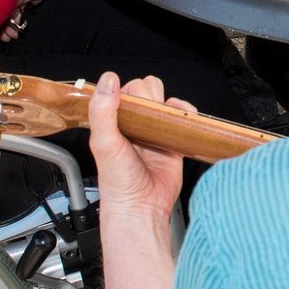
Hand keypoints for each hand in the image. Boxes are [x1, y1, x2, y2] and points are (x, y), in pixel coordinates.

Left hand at [90, 73, 190, 227]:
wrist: (142, 207)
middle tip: (147, 119)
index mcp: (112, 121)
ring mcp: (154, 130)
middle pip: (148, 89)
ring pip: (166, 99)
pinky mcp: (173, 138)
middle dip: (151, 98)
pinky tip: (180, 124)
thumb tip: (108, 81)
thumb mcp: (104, 143)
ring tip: (163, 123)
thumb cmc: (118, 182)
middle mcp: (133, 123)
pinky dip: (186, 113)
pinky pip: (184, 114)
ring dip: (168, 104)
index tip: (131, 109)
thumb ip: (102, 111)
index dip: (130, 93)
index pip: (124, 89)